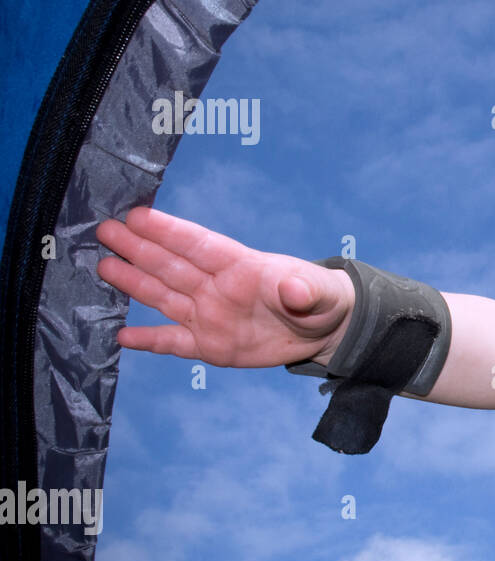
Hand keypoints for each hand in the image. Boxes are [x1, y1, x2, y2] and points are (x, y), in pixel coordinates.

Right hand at [95, 206, 352, 368]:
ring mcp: (210, 316)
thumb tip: (293, 290)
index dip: (170, 231)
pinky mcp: (211, 345)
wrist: (325, 331)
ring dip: (134, 282)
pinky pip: (174, 342)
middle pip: (171, 265)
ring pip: (164, 296)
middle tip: (104, 229)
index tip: (137, 215)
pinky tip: (121, 335)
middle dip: (139, 248)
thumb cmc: (322, 299)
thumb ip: (304, 290)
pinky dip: (149, 340)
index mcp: (242, 267)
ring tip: (102, 265)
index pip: (200, 245)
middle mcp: (217, 288)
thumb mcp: (320, 294)